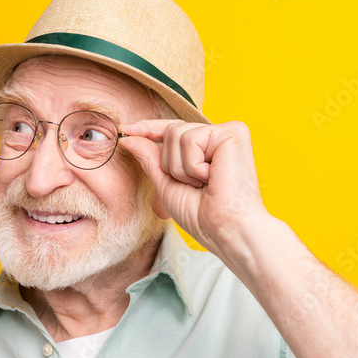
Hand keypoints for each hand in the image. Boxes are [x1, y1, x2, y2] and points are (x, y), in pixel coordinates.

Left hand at [117, 119, 269, 256]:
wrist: (225, 230)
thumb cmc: (202, 216)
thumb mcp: (167, 185)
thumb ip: (150, 159)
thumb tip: (128, 137)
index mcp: (207, 148)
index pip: (173, 130)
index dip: (148, 129)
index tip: (125, 128)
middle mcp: (218, 136)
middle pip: (170, 131)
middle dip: (171, 164)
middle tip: (196, 186)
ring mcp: (226, 132)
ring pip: (177, 134)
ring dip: (182, 168)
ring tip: (205, 183)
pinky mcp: (233, 132)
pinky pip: (191, 139)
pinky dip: (193, 166)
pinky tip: (212, 177)